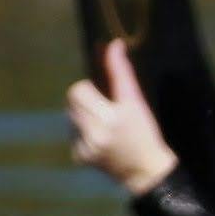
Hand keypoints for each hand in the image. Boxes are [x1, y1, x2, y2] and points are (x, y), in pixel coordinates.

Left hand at [66, 42, 178, 195]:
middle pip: (71, 101)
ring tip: (102, 126)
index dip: (88, 89)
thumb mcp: (136, 101)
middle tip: (102, 110)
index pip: (78, 90)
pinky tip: (99, 141)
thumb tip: (114, 45)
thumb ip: (122, 72)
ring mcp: (86, 148)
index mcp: (110, 118)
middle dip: (83, 101)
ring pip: (69, 116)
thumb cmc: (144, 131)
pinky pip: (72, 134)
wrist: (145, 170)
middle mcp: (96, 134)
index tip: (102, 97)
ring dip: (82, 116)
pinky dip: (83, 133)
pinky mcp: (80, 157)